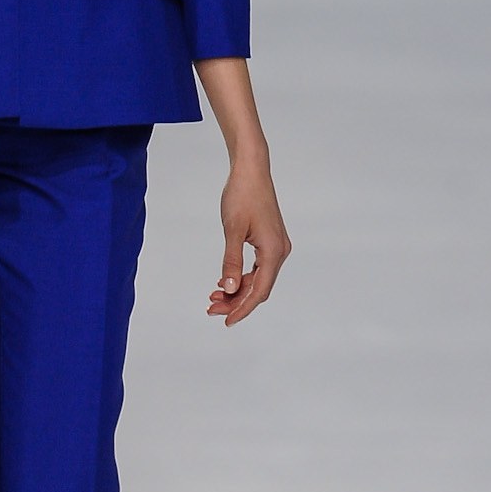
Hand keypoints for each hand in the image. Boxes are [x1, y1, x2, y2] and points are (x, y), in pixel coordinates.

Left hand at [206, 157, 290, 326]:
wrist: (251, 170)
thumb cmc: (242, 195)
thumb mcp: (233, 230)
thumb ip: (231, 261)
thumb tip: (229, 287)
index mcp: (273, 251)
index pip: (260, 291)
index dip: (243, 308)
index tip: (226, 321)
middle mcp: (279, 251)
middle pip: (259, 287)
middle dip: (236, 301)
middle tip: (211, 308)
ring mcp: (276, 246)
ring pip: (258, 278)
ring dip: (238, 289)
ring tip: (213, 295)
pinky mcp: (270, 240)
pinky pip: (258, 267)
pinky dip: (242, 276)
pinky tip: (225, 280)